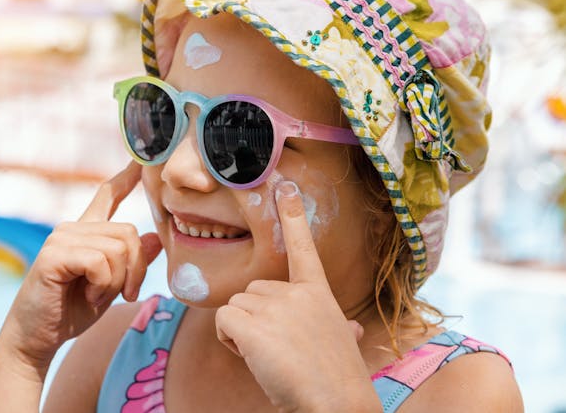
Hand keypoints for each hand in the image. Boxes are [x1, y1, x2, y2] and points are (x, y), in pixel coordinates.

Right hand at [0, 162, 162, 371]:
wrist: (36, 338)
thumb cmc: (71, 312)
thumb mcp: (112, 286)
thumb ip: (131, 262)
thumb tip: (154, 238)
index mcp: (86, 233)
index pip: (107, 196)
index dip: (126, 178)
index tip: (140, 160)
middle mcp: (73, 228)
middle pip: (129, 233)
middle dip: (135, 270)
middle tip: (124, 294)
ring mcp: (61, 238)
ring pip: (118, 249)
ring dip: (117, 282)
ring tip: (97, 296)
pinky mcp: (54, 254)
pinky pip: (100, 262)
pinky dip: (103, 286)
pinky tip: (89, 297)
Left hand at [215, 181, 379, 412]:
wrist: (337, 406)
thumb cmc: (337, 380)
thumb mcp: (341, 343)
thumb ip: (339, 328)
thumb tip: (352, 330)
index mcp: (318, 294)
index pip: (302, 248)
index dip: (292, 216)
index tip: (285, 186)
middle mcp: (297, 294)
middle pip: (250, 291)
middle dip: (254, 319)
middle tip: (277, 349)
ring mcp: (276, 307)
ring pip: (234, 307)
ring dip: (241, 333)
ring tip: (270, 357)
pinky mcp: (254, 325)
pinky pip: (222, 321)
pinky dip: (229, 341)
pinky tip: (253, 358)